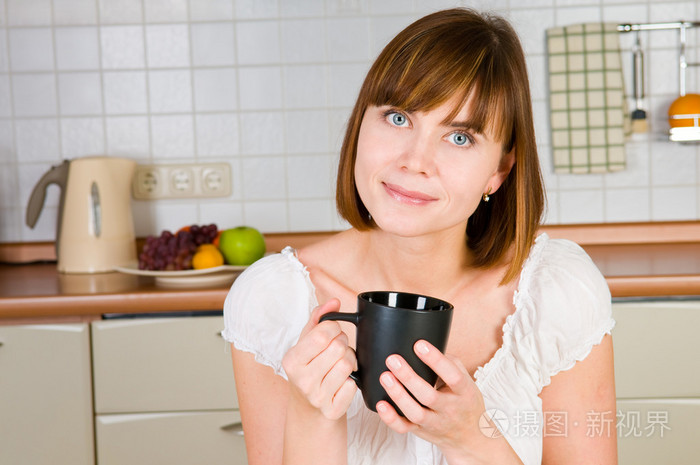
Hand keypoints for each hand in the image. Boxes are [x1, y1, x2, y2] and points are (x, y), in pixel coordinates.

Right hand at [281, 298, 357, 419]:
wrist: (308, 406)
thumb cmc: (308, 367)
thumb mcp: (306, 342)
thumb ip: (319, 318)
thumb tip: (334, 302)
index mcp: (291, 360)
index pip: (322, 334)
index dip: (334, 328)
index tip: (331, 332)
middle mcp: (302, 380)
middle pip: (339, 348)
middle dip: (343, 343)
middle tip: (336, 348)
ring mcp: (316, 397)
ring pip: (348, 364)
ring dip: (350, 360)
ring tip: (340, 363)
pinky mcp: (332, 410)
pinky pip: (353, 385)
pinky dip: (352, 380)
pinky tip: (341, 381)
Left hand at [376, 340, 487, 458]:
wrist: (471, 437)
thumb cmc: (465, 402)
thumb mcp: (467, 382)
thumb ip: (450, 363)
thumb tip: (428, 346)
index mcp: (464, 393)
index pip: (453, 376)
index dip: (436, 360)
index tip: (419, 345)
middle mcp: (450, 409)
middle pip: (429, 395)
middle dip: (409, 377)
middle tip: (393, 360)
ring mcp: (435, 422)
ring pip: (415, 413)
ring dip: (398, 395)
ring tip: (385, 377)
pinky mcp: (421, 431)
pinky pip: (404, 428)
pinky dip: (391, 418)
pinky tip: (381, 404)